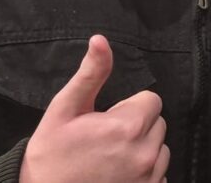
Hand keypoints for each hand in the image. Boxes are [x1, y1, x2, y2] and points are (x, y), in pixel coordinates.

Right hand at [20, 35, 168, 182]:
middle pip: (157, 123)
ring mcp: (149, 178)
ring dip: (142, 150)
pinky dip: (144, 173)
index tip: (107, 120)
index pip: (151, 100)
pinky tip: (117, 176)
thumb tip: (100, 40)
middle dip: (136, 126)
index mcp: (128, 127)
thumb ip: (91, 74)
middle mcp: (145, 154)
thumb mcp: (64, 110)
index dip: (128, 107)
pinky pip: (159, 175)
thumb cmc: (50, 156)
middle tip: (105, 140)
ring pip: (160, 150)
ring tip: (110, 159)